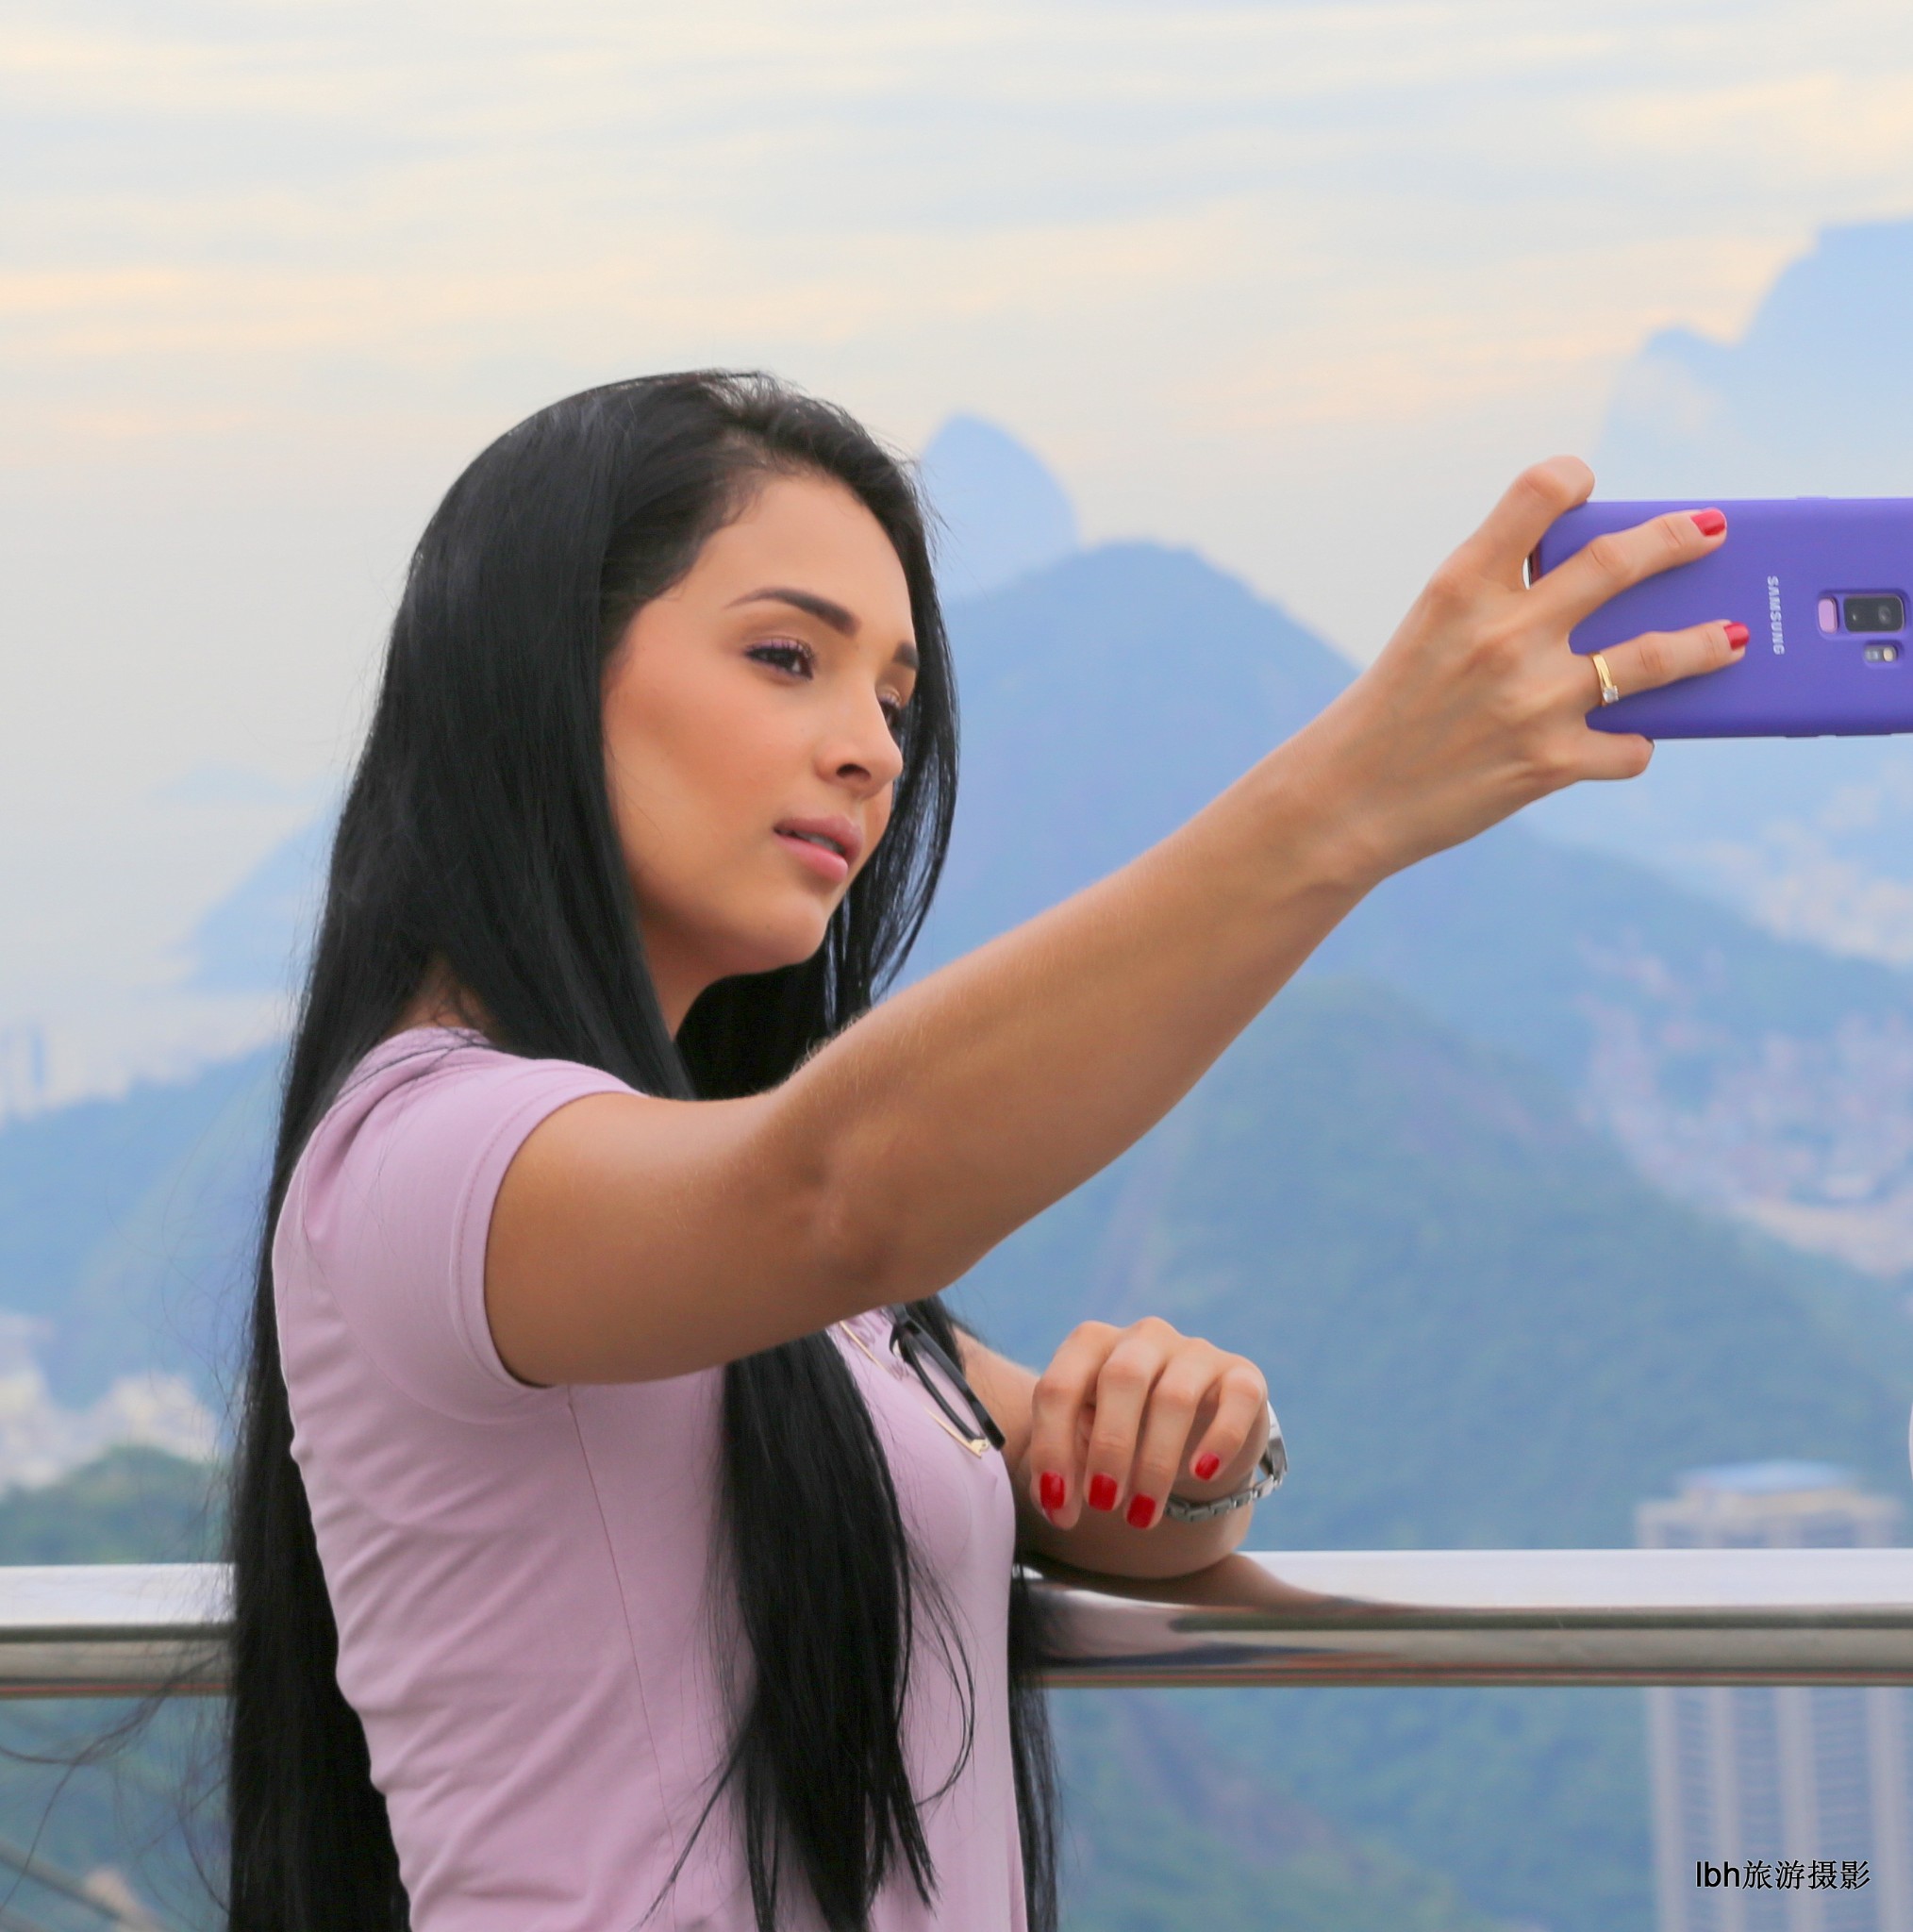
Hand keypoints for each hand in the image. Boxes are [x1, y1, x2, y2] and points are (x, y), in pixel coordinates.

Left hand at [1026, 1316, 1269, 1531]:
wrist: (1194, 1440)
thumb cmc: (1124, 1439)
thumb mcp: (1084, 1448)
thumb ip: (1063, 1468)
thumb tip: (1056, 1501)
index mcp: (1090, 1345)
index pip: (1060, 1387)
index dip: (1053, 1447)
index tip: (1055, 1503)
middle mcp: (1142, 1338)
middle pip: (1120, 1379)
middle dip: (1108, 1448)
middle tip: (1102, 1503)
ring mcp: (1194, 1352)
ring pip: (1175, 1397)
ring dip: (1155, 1462)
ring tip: (1141, 1514)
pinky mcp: (1242, 1376)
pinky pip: (1237, 1398)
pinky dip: (1220, 1439)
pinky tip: (1201, 1474)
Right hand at [1305, 457, 1744, 885]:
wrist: (1344, 803)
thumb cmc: (1391, 712)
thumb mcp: (1429, 634)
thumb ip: (1500, 605)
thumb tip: (1605, 596)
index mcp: (1460, 587)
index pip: (1538, 493)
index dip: (1572, 479)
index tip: (1588, 486)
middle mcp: (1503, 634)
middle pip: (1620, 562)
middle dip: (1679, 540)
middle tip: (1711, 532)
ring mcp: (1532, 700)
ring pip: (1655, 657)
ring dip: (1708, 643)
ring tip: (1734, 637)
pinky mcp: (1549, 763)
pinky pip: (1629, 747)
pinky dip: (1635, 743)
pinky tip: (1628, 740)